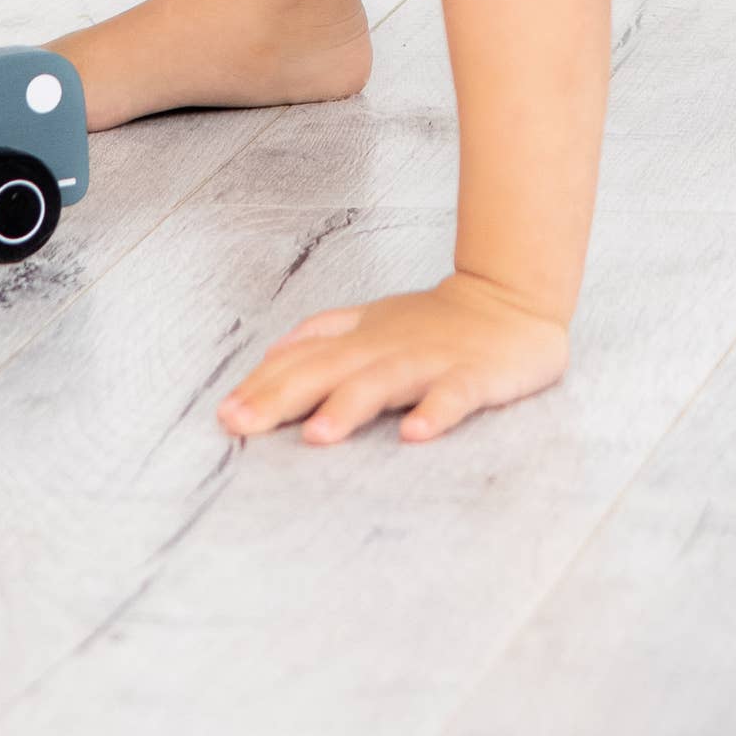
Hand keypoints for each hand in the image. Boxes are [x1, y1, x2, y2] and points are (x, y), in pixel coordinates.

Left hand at [216, 273, 569, 448]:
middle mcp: (387, 348)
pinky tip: (416, 435)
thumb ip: (322, 335)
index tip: (224, 415)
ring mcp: (430, 361)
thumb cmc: (433, 321)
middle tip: (241, 425)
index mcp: (360, 339)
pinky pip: (454, 396)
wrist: (510, 298)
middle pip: (327, 371)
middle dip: (281, 398)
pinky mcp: (474, 375)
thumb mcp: (371, 320)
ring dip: (349, 407)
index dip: (261, 387)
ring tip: (317, 436)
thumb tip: (270, 354)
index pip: (300, 361)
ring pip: (383, 382)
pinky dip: (436, 412)